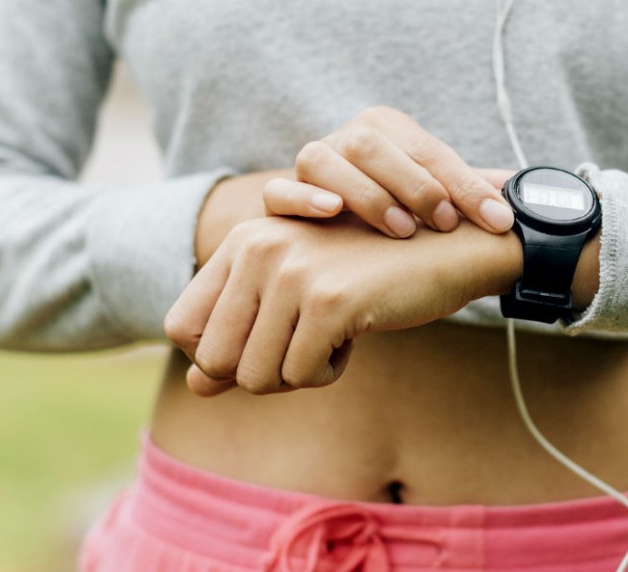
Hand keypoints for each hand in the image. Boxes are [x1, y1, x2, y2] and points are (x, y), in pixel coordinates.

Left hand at [165, 213, 521, 395]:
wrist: (446, 248)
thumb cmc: (370, 275)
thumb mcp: (297, 300)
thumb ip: (242, 338)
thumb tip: (196, 387)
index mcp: (241, 241)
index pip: (181, 326)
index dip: (217, 356)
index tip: (265, 344)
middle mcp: (257, 249)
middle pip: (216, 361)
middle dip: (260, 372)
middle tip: (305, 346)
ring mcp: (292, 273)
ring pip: (256, 376)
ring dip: (299, 373)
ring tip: (333, 335)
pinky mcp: (330, 301)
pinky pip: (303, 375)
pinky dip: (330, 371)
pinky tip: (356, 335)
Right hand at [261, 106, 515, 237]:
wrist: (343, 234)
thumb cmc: (404, 214)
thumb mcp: (444, 200)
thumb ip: (478, 193)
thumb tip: (534, 197)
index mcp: (390, 129)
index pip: (429, 150)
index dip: (465, 185)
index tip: (496, 220)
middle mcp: (347, 139)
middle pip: (371, 145)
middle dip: (413, 185)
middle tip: (443, 224)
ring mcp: (311, 165)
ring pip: (323, 160)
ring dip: (364, 193)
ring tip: (400, 228)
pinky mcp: (280, 198)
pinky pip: (280, 192)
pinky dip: (302, 198)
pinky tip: (332, 213)